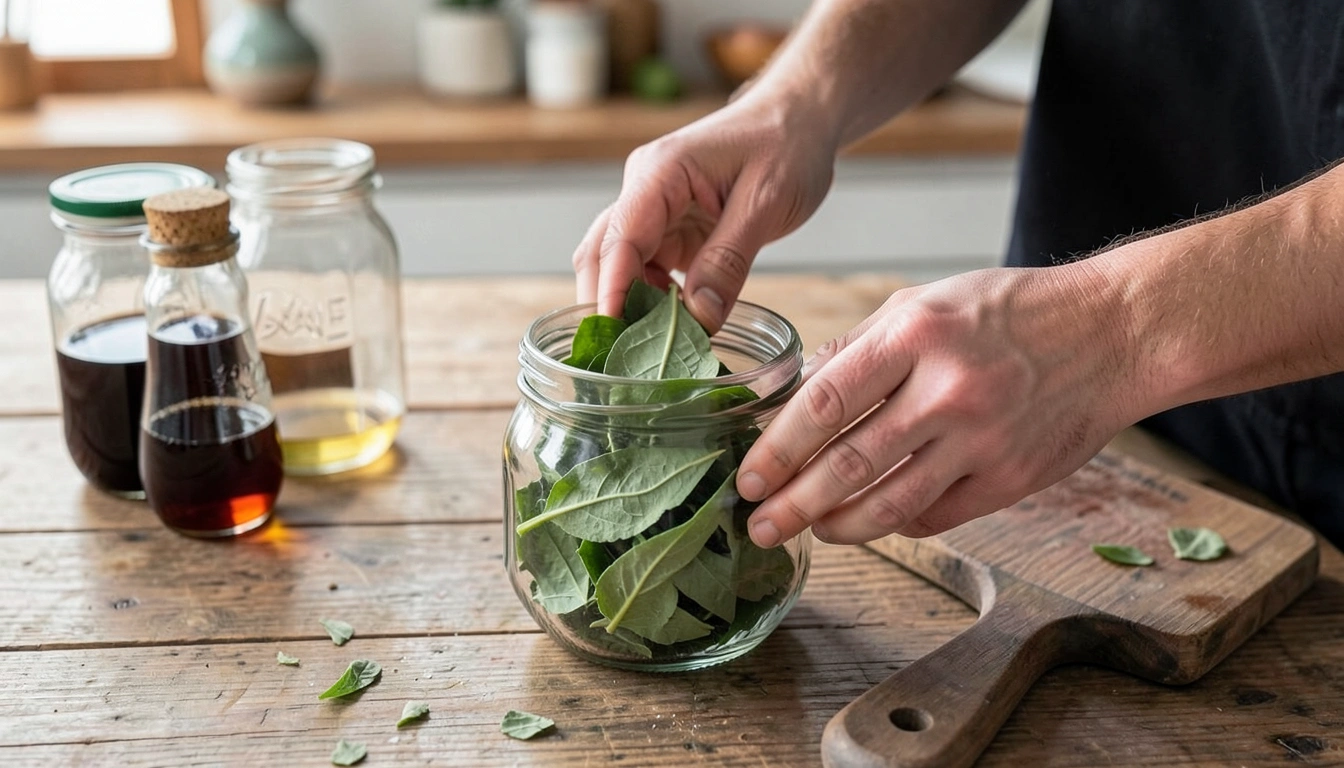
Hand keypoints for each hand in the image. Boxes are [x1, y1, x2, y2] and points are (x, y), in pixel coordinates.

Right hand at [573, 91, 836, 331]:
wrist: (799, 117)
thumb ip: (729, 260)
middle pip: (602, 255)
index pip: (620, 238)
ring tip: (645, 353)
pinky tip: (669, 332)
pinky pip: (648, 271)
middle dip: (606, 305)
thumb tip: (699, 318)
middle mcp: (644, 190)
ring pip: (619, 267)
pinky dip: (652, 302)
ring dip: (628, 307)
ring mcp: (654, 210)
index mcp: (660, 173)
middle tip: (620, 359)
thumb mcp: (766, 202)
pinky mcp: (670, 229)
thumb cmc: (786, 143)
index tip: (610, 334)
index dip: (611, 290)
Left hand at [739, 263, 1144, 545]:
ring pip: (889, 505)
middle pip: (847, 465)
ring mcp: (981, 441)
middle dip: (792, 504)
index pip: (824, 403)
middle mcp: (946, 391)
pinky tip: (869, 521)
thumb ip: (858, 345)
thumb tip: (797, 389)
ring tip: (807, 531)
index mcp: (915, 336)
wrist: (1112, 333)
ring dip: (837, 527)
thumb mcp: (925, 301)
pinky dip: (894, 523)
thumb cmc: (1009, 312)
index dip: (777, 449)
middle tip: (758, 525)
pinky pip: (934, 517)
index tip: (747, 477)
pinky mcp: (1010, 480)